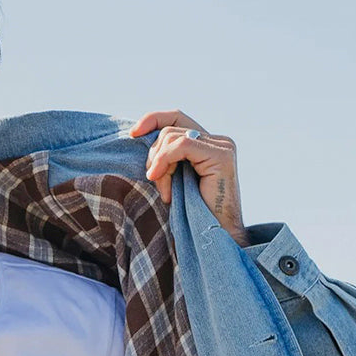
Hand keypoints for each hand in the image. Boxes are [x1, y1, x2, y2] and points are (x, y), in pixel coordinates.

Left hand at [131, 108, 248, 245]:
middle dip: (154, 155)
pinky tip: (161, 184)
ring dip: (159, 164)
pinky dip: (165, 161)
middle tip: (155, 182)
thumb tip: (138, 135)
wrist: (214, 238)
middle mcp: (218, 140)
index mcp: (207, 143)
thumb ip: (165, 156)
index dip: (152, 120)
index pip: (176, 117)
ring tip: (164, 192)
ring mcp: (222, 146)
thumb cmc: (191, 215)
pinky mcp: (222, 155)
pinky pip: (182, 145)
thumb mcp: (172, 179)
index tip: (132, 134)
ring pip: (173, 136)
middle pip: (170, 128)